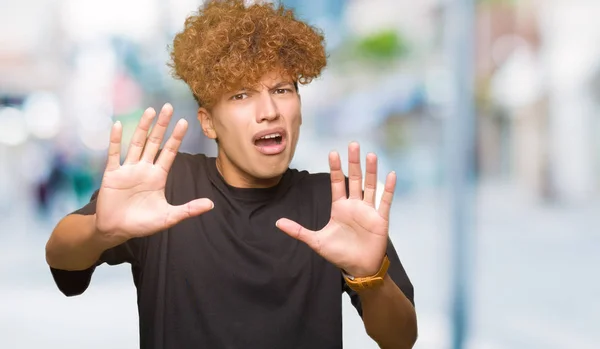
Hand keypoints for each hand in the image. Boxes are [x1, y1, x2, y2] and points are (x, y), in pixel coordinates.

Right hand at [95, 104, 213, 240]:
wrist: (115, 231)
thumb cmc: (142, 224)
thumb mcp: (168, 217)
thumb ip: (189, 209)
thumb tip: (211, 204)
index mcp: (158, 177)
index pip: (169, 152)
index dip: (176, 137)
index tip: (184, 122)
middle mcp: (144, 169)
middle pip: (154, 142)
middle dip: (162, 125)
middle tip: (168, 107)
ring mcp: (128, 170)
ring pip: (137, 143)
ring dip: (143, 127)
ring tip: (150, 110)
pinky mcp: (112, 175)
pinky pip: (114, 154)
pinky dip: (116, 140)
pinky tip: (119, 125)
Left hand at [276, 142, 395, 276]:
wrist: (358, 268)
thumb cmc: (338, 254)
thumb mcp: (315, 241)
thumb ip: (298, 230)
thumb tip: (277, 223)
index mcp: (339, 207)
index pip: (337, 183)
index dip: (335, 168)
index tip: (332, 152)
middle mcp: (354, 205)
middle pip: (354, 178)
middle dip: (353, 162)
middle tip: (353, 144)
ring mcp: (368, 211)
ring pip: (370, 186)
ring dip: (370, 171)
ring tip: (370, 155)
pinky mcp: (380, 219)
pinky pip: (385, 201)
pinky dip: (388, 188)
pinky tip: (390, 174)